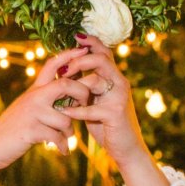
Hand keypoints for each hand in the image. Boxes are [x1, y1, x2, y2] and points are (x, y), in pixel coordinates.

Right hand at [0, 46, 93, 165]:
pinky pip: (57, 137)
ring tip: (65, 138)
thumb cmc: (11, 130)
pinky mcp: (31, 131)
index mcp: (33, 90)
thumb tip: (68, 98)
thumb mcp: (25, 109)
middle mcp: (33, 98)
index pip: (52, 64)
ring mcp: (32, 113)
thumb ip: (43, 101)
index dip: (69, 54)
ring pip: (66, 118)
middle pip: (66, 84)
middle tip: (83, 106)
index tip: (84, 49)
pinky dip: (63, 146)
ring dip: (70, 131)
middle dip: (82, 94)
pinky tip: (63, 151)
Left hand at [59, 35, 151, 167]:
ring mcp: (119, 97)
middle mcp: (120, 82)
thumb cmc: (106, 124)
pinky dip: (76, 111)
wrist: (125, 148)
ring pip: (95, 81)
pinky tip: (64, 112)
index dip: (90, 42)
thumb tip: (64, 71)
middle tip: (62, 70)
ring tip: (60, 93)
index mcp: (114, 77)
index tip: (73, 37)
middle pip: (100, 59)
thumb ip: (85, 86)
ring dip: (75, 87)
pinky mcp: (115, 113)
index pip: (104, 52)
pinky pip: (91, 108)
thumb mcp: (94, 101)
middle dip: (78, 61)